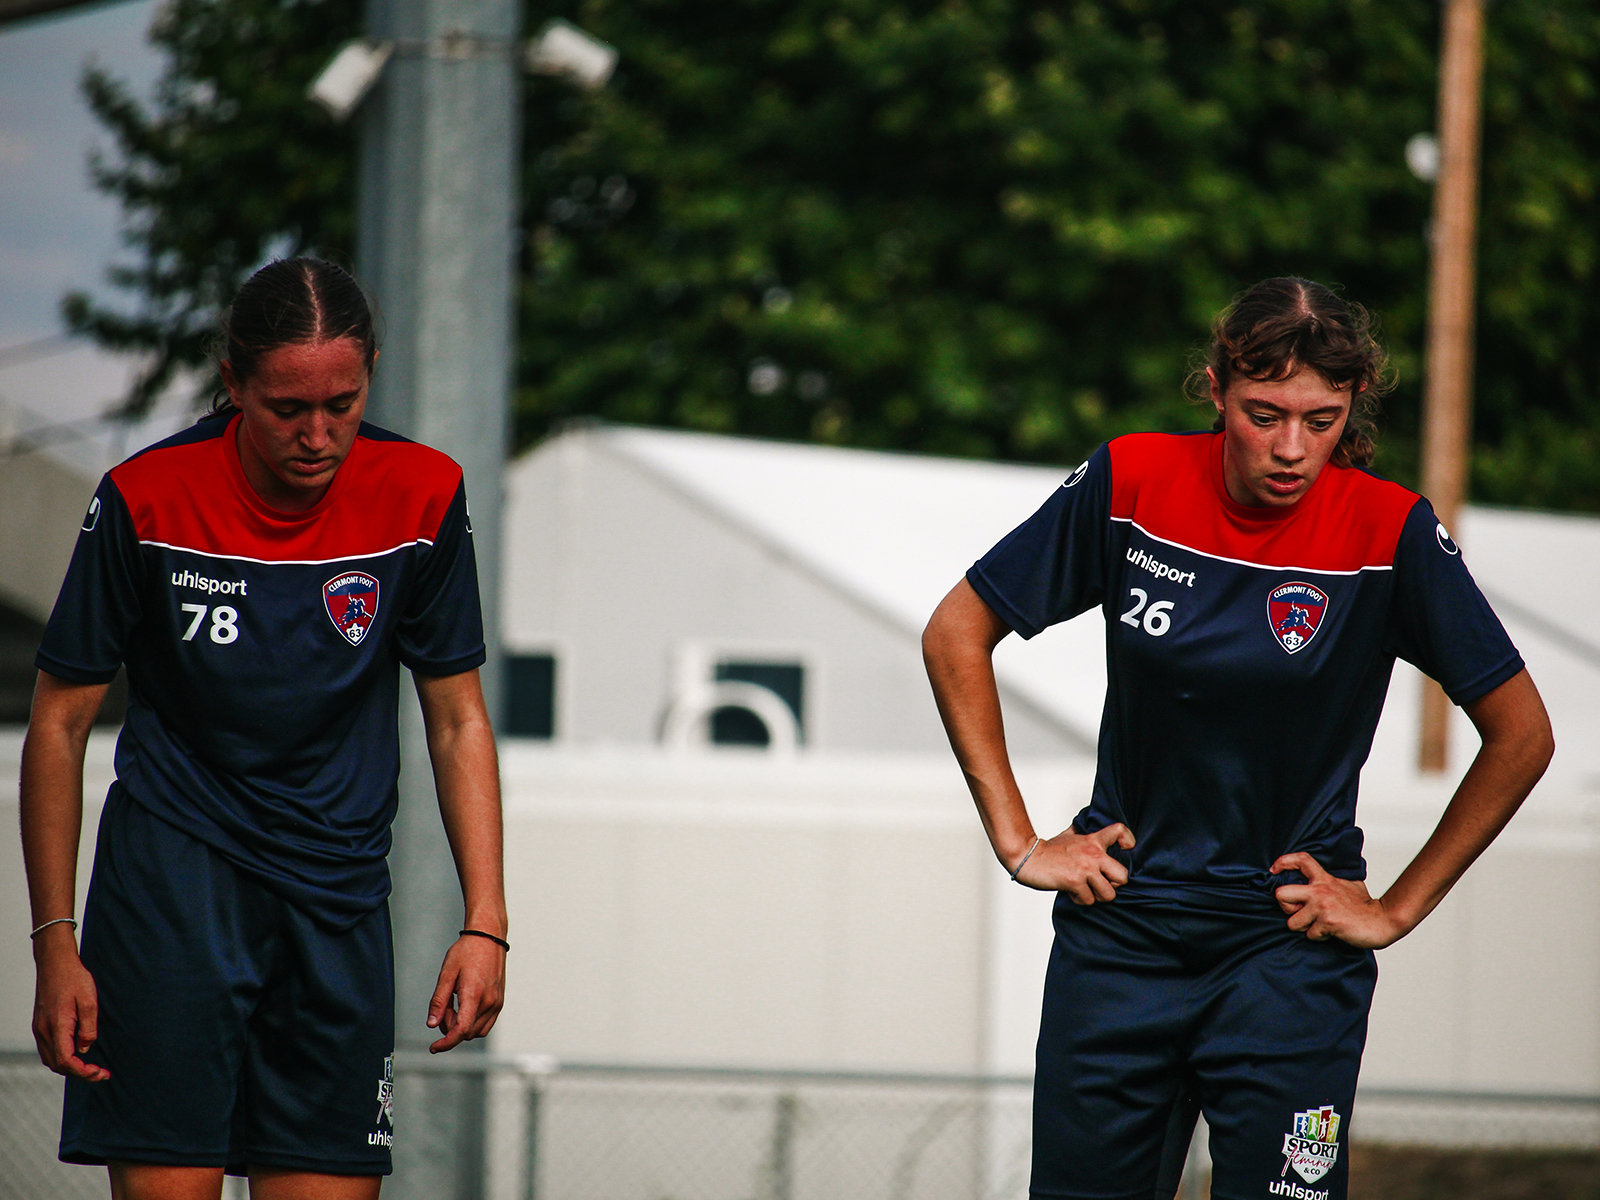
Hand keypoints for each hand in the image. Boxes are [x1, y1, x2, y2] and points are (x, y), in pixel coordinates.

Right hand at [32, 929, 108, 1081]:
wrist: (55, 963)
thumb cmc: (74, 978)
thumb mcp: (89, 1001)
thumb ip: (88, 1027)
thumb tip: (85, 1048)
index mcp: (56, 1026)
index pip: (66, 1061)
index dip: (82, 1072)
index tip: (100, 1072)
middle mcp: (43, 1031)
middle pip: (58, 1065)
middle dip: (79, 1073)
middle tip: (100, 1073)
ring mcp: (40, 1029)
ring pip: (51, 1060)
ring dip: (70, 1068)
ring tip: (91, 1067)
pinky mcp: (40, 1025)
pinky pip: (48, 1050)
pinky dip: (62, 1058)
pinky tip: (77, 1054)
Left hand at [426, 934, 506, 1052]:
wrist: (488, 936)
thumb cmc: (467, 951)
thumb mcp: (447, 973)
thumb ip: (439, 1001)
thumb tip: (432, 1024)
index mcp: (474, 995)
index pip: (461, 1030)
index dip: (446, 1043)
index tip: (435, 1047)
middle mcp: (489, 1002)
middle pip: (467, 1032)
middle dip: (451, 1028)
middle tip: (444, 1007)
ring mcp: (497, 1002)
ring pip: (477, 1031)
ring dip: (462, 1026)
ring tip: (455, 1005)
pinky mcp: (500, 1001)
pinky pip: (486, 1024)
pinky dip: (473, 1023)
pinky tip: (465, 1007)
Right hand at [1014, 824, 1135, 904]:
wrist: (1028, 856)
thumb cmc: (1048, 850)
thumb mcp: (1069, 835)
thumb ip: (1082, 833)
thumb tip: (1086, 826)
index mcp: (1093, 841)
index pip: (1120, 831)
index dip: (1128, 841)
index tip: (1124, 849)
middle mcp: (1093, 854)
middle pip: (1123, 876)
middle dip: (1113, 885)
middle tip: (1101, 884)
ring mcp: (1085, 868)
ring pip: (1108, 894)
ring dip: (1096, 896)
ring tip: (1085, 889)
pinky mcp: (1075, 881)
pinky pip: (1088, 900)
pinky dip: (1079, 899)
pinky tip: (1071, 891)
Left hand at [1271, 852, 1405, 948]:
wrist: (1383, 920)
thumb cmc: (1364, 906)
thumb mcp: (1346, 884)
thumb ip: (1329, 881)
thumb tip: (1316, 878)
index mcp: (1324, 879)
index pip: (1301, 860)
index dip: (1283, 862)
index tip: (1274, 870)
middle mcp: (1320, 890)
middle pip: (1281, 894)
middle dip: (1285, 908)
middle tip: (1298, 912)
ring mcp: (1323, 906)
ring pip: (1292, 922)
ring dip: (1304, 928)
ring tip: (1319, 925)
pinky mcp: (1328, 922)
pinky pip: (1310, 934)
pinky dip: (1319, 937)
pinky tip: (1331, 932)